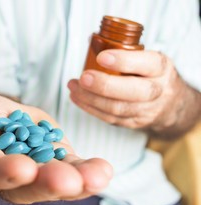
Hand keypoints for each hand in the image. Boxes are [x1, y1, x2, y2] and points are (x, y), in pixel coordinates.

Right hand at [0, 93, 112, 203]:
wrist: (7, 114)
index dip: (6, 173)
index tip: (22, 169)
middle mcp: (14, 175)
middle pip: (31, 185)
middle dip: (50, 183)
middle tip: (68, 181)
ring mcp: (40, 169)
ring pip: (59, 181)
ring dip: (79, 181)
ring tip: (97, 177)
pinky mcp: (60, 160)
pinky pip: (75, 168)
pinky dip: (89, 170)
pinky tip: (103, 169)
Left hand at [68, 49, 198, 135]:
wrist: (170, 105)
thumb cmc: (151, 75)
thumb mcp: (147, 59)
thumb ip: (124, 50)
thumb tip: (92, 40)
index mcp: (160, 68)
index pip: (146, 64)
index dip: (124, 61)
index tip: (101, 57)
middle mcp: (157, 90)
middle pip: (133, 92)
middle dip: (104, 85)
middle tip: (83, 78)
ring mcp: (146, 110)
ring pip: (118, 108)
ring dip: (91, 99)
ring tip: (73, 87)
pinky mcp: (134, 123)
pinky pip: (110, 118)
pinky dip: (91, 108)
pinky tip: (77, 98)